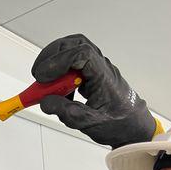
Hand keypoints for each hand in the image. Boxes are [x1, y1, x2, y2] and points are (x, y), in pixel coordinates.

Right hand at [32, 34, 157, 147]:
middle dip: (51, 55)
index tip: (43, 77)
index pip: (81, 54)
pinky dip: (58, 72)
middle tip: (38, 74)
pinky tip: (57, 89)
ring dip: (53, 61)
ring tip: (45, 81)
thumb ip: (66, 111)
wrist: (132, 125)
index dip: (58, 61)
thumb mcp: (89, 122)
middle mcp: (99, 67)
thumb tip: (46, 101)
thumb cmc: (118, 122)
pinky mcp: (88, 74)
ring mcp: (94, 68)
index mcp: (103, 76)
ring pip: (72, 50)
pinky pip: (71, 63)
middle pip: (75, 44)